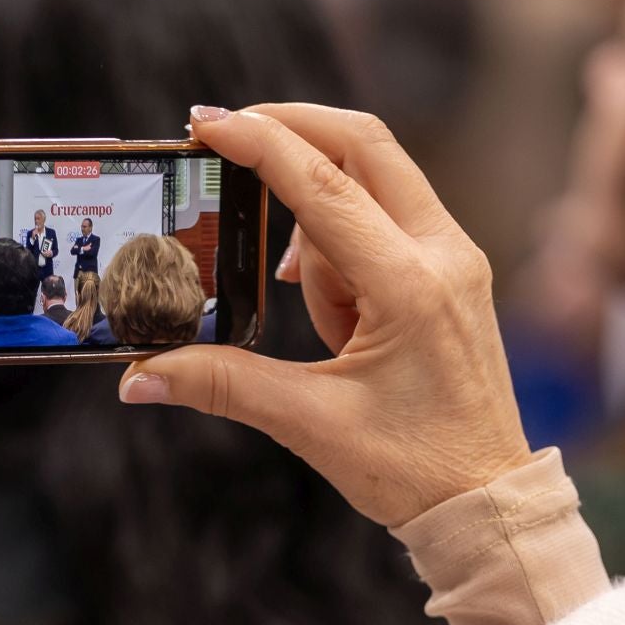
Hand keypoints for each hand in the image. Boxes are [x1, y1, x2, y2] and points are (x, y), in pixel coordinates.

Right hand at [118, 104, 534, 528]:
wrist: (487, 502)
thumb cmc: (416, 470)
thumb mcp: (310, 423)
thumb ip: (221, 385)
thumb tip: (137, 375)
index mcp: (412, 288)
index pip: (324, 188)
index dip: (260, 144)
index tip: (206, 122)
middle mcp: (446, 256)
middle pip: (364, 146)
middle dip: (294, 132)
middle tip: (228, 138)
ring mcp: (457, 259)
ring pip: (372, 186)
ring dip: (320, 225)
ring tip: (322, 319)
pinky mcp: (454, 273)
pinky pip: (387, 222)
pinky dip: (345, 244)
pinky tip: (336, 311)